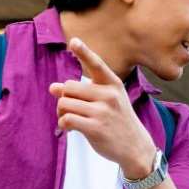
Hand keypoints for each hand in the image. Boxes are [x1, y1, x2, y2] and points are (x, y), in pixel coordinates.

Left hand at [50, 38, 156, 178]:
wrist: (136, 147)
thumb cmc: (117, 121)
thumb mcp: (107, 101)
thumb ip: (82, 92)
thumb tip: (53, 87)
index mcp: (113, 85)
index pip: (97, 65)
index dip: (84, 52)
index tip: (74, 41)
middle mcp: (109, 95)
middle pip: (69, 87)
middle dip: (63, 98)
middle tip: (68, 109)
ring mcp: (102, 112)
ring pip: (64, 103)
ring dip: (61, 112)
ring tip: (70, 119)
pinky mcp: (95, 128)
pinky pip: (66, 119)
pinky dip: (63, 124)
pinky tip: (70, 128)